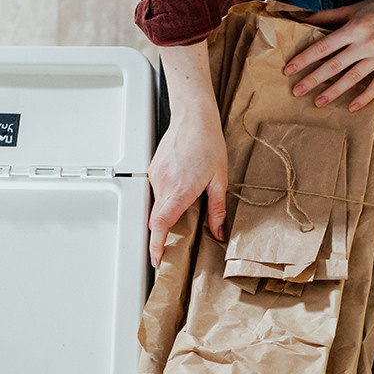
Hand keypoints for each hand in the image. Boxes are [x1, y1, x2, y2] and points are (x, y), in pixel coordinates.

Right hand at [148, 41, 227, 267]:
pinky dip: (168, 194)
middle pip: (158, 218)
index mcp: (180, 191)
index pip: (161, 225)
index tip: (157, 258)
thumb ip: (217, 210)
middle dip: (165, 230)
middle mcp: (163, 184)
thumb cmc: (207, 142)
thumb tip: (218, 232)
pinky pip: (158, 189)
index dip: (157, 245)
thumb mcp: (220, 180)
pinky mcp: (153, 168)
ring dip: (170, 208)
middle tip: (177, 236)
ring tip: (189, 195)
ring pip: (158, 203)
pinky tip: (183, 182)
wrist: (193, 115)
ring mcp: (155, 176)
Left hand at [283, 0, 373, 110]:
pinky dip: (364, 97)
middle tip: (297, 91)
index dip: (305, 59)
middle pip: (334, 65)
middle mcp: (366, 43)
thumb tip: (302, 19)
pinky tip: (352, 107)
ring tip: (318, 102)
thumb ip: (328, 17)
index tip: (290, 70)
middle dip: (313, 79)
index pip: (323, 47)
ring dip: (334, 92)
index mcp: (354, 28)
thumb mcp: (354, 8)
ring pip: (353, 78)